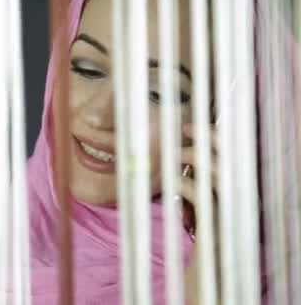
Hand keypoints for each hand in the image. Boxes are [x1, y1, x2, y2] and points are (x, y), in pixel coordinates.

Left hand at [179, 123, 220, 303]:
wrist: (210, 285)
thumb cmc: (203, 249)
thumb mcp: (200, 216)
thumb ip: (197, 194)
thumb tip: (182, 168)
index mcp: (238, 198)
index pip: (233, 159)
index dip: (216, 139)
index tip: (193, 127)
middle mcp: (240, 202)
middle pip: (229, 160)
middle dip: (207, 139)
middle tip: (185, 128)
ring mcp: (231, 214)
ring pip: (217, 173)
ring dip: (193, 159)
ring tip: (174, 157)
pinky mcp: (218, 226)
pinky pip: (203, 195)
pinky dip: (185, 183)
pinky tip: (173, 183)